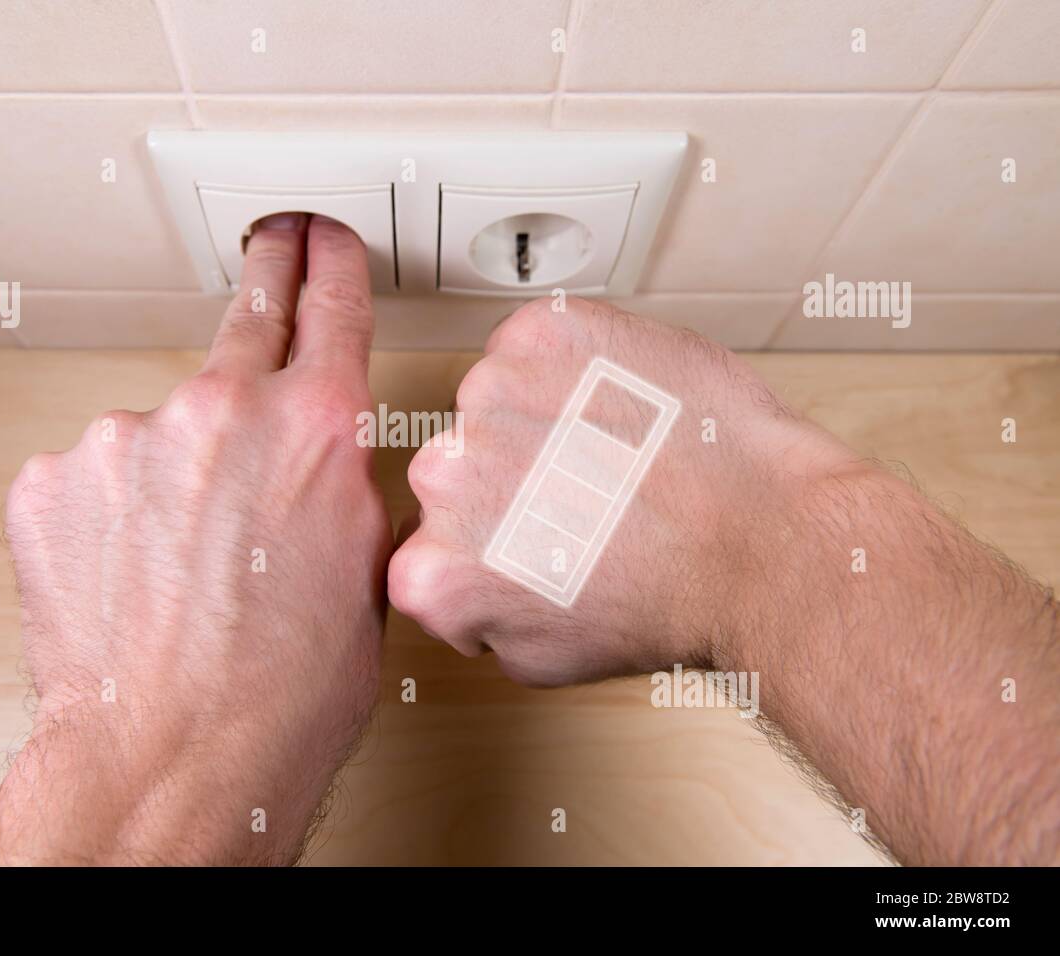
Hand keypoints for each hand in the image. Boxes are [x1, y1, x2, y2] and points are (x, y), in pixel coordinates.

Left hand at [0, 214, 389, 864]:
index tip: (321, 239)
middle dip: (267, 275)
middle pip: (246, 319)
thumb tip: (321, 469)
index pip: (330, 305)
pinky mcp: (54, 478)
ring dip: (173, 471)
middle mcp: (221, 411)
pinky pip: (92, 475)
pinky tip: (130, 573)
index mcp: (315, 430)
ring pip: (161, 428)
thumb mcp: (365, 577)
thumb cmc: (278, 695)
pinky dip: (109, 512)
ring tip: (183, 563)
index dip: (330, 262)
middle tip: (271, 247)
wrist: (171, 757)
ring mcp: (127, 439)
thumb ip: (340, 490)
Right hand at [389, 296, 852, 685]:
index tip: (531, 545)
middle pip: (458, 466)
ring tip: (616, 451)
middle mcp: (443, 475)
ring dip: (540, 417)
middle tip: (584, 497)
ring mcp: (489, 393)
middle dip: (508, 479)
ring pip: (496, 401)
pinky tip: (624, 404)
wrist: (760, 538)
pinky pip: (537, 343)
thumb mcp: (545, 658)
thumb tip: (476, 583)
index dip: (485, 546)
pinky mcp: (541, 334)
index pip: (429, 545)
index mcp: (429, 571)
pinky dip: (575, 364)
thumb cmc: (671, 602)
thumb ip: (479, 616)